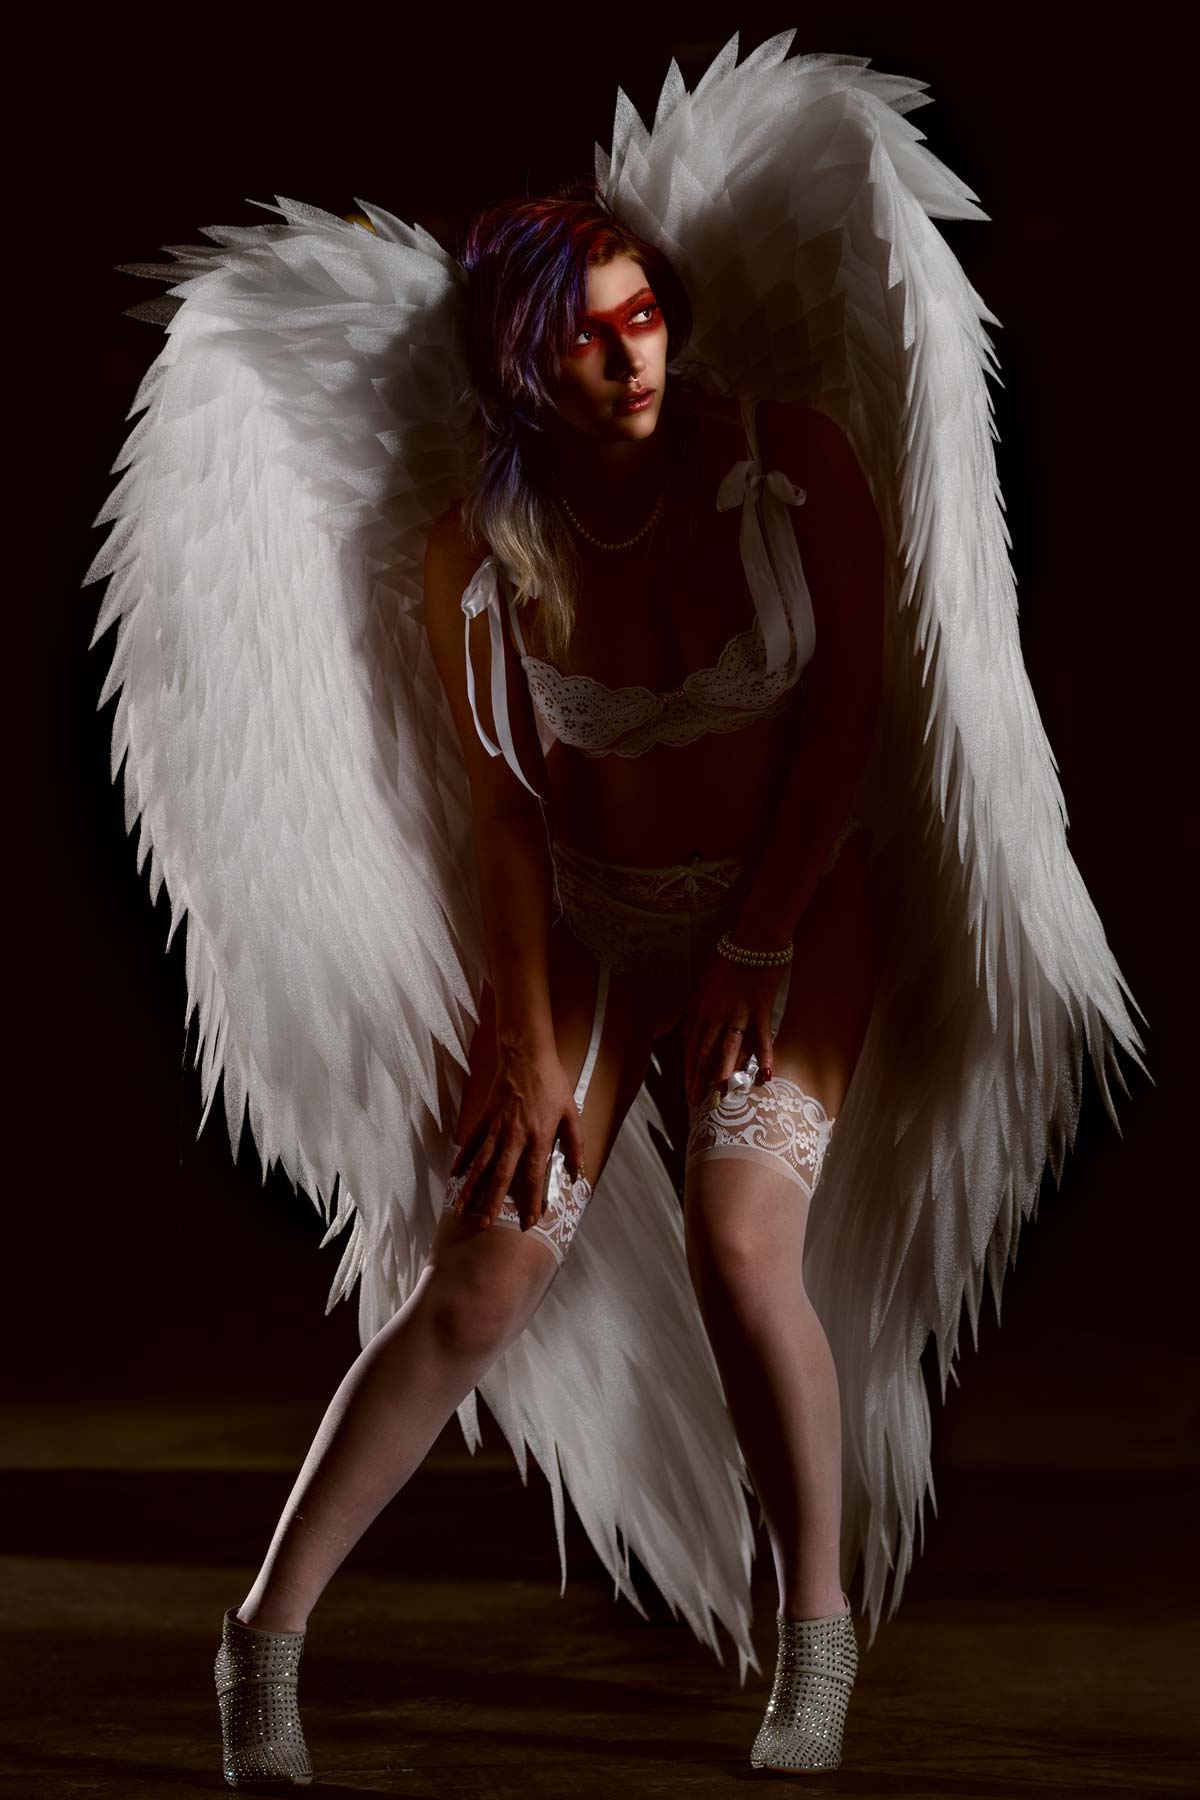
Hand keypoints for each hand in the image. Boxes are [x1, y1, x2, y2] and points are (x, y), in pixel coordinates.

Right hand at [449, 1047, 585, 1231]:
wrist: (526, 1055)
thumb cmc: (552, 1083)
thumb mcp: (571, 1112)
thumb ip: (575, 1144)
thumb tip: (576, 1171)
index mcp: (539, 1137)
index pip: (533, 1177)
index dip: (530, 1201)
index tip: (527, 1221)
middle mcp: (515, 1137)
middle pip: (501, 1176)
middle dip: (493, 1203)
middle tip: (485, 1225)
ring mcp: (496, 1128)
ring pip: (481, 1164)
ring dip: (471, 1188)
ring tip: (462, 1207)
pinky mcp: (485, 1118)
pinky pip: (472, 1143)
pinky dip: (463, 1160)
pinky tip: (455, 1176)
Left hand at [683, 949, 787, 1109]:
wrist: (754, 938)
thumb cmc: (727, 956)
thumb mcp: (702, 980)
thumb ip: (693, 1006)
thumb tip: (681, 1029)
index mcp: (702, 1007)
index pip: (691, 1045)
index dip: (688, 1069)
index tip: (686, 1089)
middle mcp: (717, 1014)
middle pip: (705, 1052)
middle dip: (699, 1078)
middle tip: (696, 1103)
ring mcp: (739, 1013)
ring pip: (728, 1048)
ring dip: (723, 1073)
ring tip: (720, 1096)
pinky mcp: (761, 1010)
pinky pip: (762, 1037)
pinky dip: (764, 1056)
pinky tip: (765, 1076)